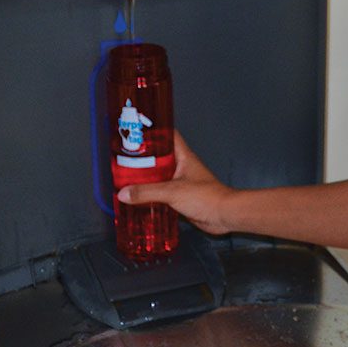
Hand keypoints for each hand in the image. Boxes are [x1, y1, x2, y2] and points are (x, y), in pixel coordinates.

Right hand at [117, 131, 234, 235]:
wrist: (223, 216)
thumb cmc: (207, 197)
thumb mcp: (172, 192)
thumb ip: (147, 192)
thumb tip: (124, 193)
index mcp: (183, 157)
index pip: (168, 136)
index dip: (154, 131)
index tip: (137, 130)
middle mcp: (182, 167)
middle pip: (159, 157)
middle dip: (143, 158)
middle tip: (124, 159)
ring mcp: (181, 182)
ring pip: (159, 176)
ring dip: (146, 178)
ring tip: (127, 179)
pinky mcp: (181, 198)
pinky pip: (162, 193)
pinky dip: (151, 195)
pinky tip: (139, 200)